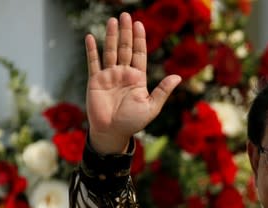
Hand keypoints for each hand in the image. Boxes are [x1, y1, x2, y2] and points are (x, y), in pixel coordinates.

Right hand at [85, 12, 180, 153]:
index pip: (139, 54)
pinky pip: (93, 63)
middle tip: (125, 15)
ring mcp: (109, 76)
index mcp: (137, 78)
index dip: (139, 39)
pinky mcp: (95, 81)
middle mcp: (123, 73)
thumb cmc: (132, 122)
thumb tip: (178, 77)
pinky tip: (89, 38)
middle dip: (125, 32)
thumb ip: (162, 91)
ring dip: (110, 36)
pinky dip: (91, 51)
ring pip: (110, 51)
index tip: (139, 24)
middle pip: (125, 48)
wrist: (112, 132)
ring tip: (112, 21)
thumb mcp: (151, 107)